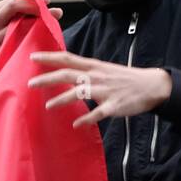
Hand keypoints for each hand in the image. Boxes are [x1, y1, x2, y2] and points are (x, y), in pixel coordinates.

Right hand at [0, 0, 61, 68]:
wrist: (1, 64)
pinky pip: (13, 42)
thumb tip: (58, 12)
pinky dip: (25, 39)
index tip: (47, 0)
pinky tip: (35, 39)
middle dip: (32, 5)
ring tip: (45, 23)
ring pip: (13, 24)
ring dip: (31, 22)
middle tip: (47, 9)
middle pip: (12, 7)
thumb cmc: (12, 41)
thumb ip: (35, 15)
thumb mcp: (20, 24)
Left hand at [29, 51, 171, 126]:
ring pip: (80, 92)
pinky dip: (87, 119)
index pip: (67, 58)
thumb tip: (65, 72)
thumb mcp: (103, 70)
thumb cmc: (123, 79)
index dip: (50, 57)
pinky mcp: (114, 105)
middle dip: (48, 78)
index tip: (32, 56)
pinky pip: (98, 113)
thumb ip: (85, 71)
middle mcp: (96, 76)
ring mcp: (105, 91)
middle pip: (68, 74)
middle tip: (30, 83)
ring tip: (48, 106)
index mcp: (93, 66)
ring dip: (62, 99)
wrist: (150, 86)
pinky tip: (76, 125)